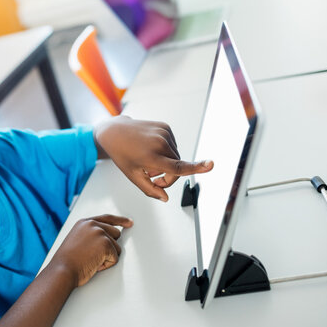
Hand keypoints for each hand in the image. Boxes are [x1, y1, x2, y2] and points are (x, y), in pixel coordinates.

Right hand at [50, 214, 132, 286]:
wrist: (62, 270)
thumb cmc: (67, 262)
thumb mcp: (76, 241)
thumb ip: (90, 235)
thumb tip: (106, 239)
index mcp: (84, 223)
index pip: (107, 218)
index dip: (120, 220)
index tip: (129, 222)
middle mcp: (93, 224)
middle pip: (116, 234)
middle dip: (110, 248)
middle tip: (95, 256)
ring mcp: (100, 233)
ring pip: (116, 248)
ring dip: (106, 258)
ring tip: (90, 261)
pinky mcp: (106, 244)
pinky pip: (115, 258)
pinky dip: (106, 265)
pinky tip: (93, 265)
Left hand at [94, 116, 213, 201]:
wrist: (115, 132)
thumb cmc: (122, 154)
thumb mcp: (132, 175)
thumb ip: (150, 189)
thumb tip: (165, 198)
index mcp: (151, 156)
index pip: (177, 167)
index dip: (196, 168)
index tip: (210, 164)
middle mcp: (160, 142)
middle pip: (177, 167)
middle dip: (167, 176)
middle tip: (151, 178)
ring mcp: (164, 133)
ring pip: (176, 157)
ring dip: (167, 164)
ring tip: (149, 163)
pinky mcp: (166, 127)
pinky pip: (173, 146)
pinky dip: (166, 152)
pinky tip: (152, 150)